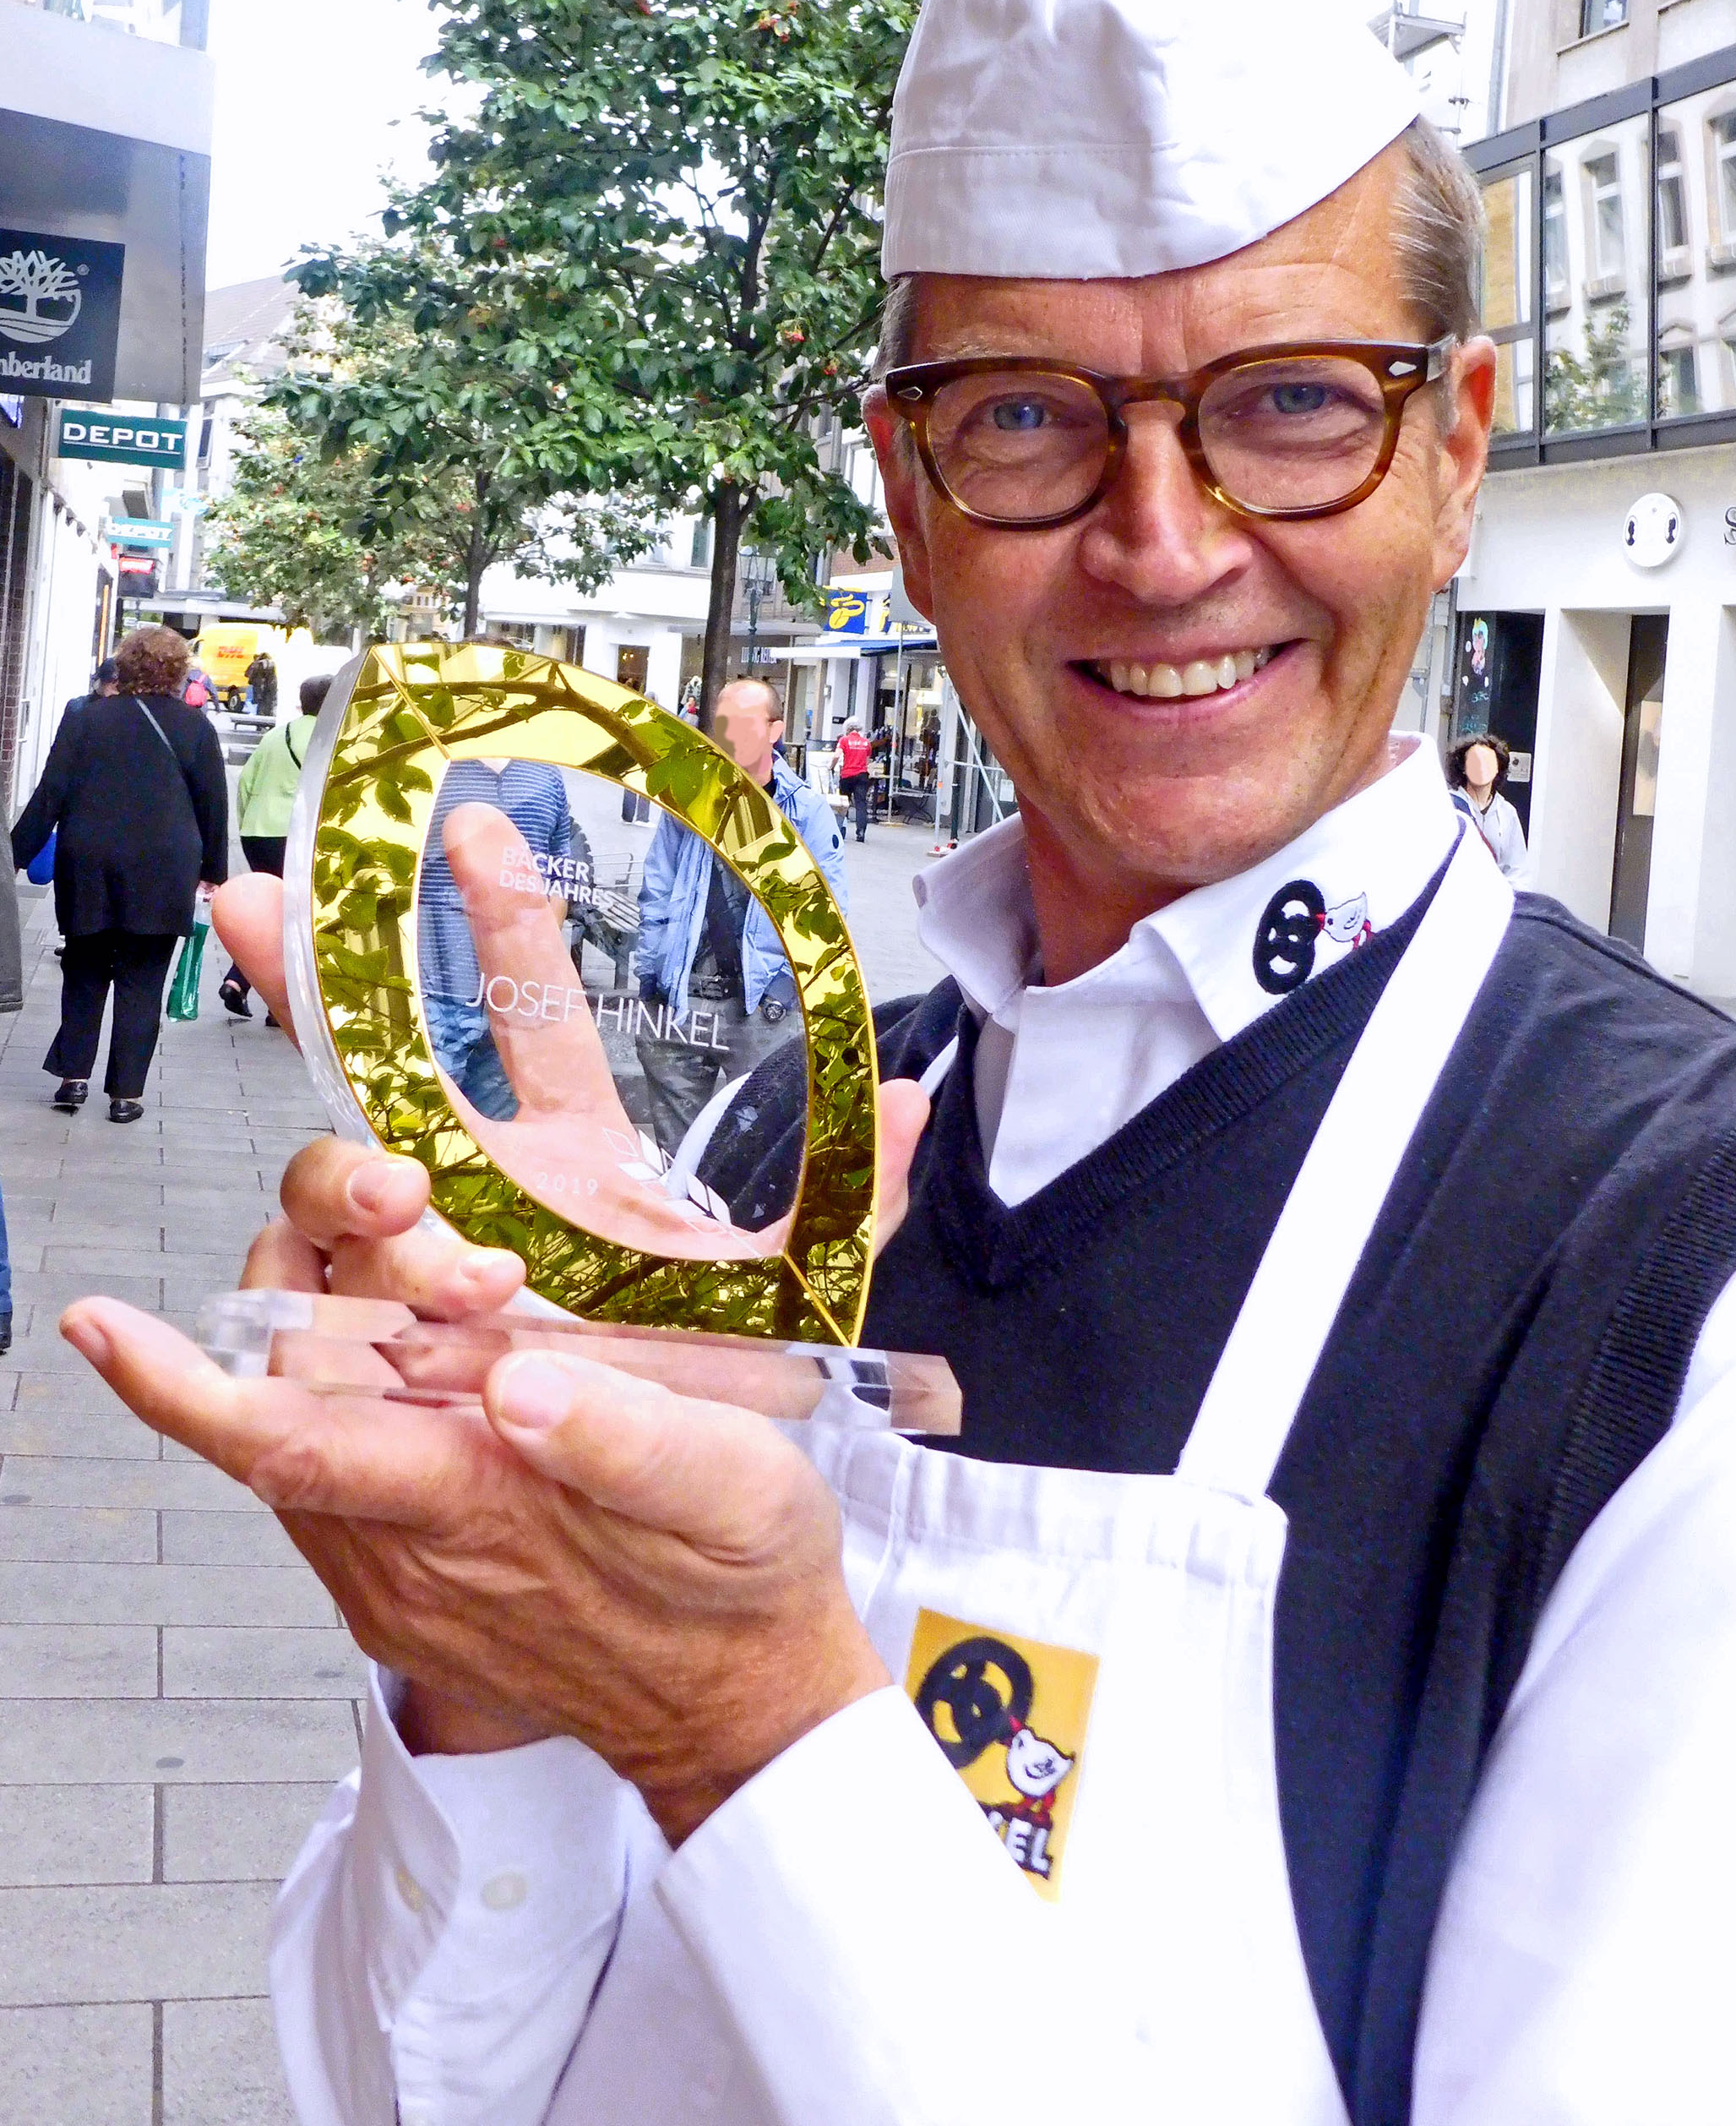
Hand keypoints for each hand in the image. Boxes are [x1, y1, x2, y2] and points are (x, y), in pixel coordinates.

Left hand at [57, 1300, 888, 1842]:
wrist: (744, 1705)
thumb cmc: (743, 1586)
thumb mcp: (736, 1490)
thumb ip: (624, 1436)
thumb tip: (513, 1384)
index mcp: (476, 1509)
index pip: (288, 1435)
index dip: (180, 1381)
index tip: (102, 1326)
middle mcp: (405, 1548)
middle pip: (289, 1381)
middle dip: (329, 1265)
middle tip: (434, 1222)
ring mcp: (395, 1569)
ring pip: (307, 1409)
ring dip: (351, 1316)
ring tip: (472, 1285)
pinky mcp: (406, 1575)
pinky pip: (340, 1455)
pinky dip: (365, 1378)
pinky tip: (447, 1349)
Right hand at [146, 838, 929, 1773]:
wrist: (679, 1604)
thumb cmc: (725, 1443)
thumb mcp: (802, 1318)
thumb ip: (857, 1202)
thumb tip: (911, 1101)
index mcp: (572, 1167)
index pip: (522, 1013)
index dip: (495, 918)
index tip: (466, 830)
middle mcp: (470, 1212)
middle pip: (369, 1112)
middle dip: (360, 1118)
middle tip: (418, 1188)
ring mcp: (401, 1305)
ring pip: (315, 1224)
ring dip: (351, 1242)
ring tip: (452, 1310)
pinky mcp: (354, 1403)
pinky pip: (264, 1358)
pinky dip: (187, 1359)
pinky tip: (126, 1340)